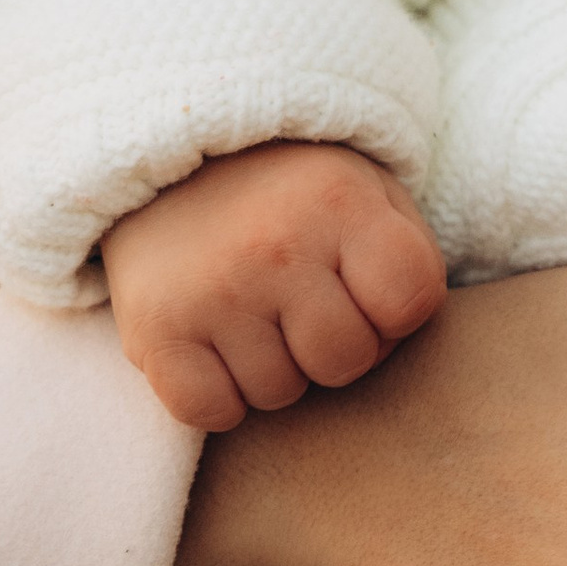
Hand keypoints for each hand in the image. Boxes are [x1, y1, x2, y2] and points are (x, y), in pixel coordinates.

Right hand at [101, 141, 446, 430]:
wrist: (174, 154)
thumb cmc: (293, 190)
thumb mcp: (366, 187)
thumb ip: (406, 252)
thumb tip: (410, 331)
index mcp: (341, 202)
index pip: (410, 301)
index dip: (396, 310)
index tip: (365, 287)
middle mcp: (277, 246)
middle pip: (345, 360)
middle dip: (335, 346)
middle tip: (306, 305)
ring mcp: (213, 290)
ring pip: (279, 393)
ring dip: (274, 368)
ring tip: (256, 313)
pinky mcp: (156, 328)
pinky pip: (210, 411)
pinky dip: (218, 396)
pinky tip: (216, 347)